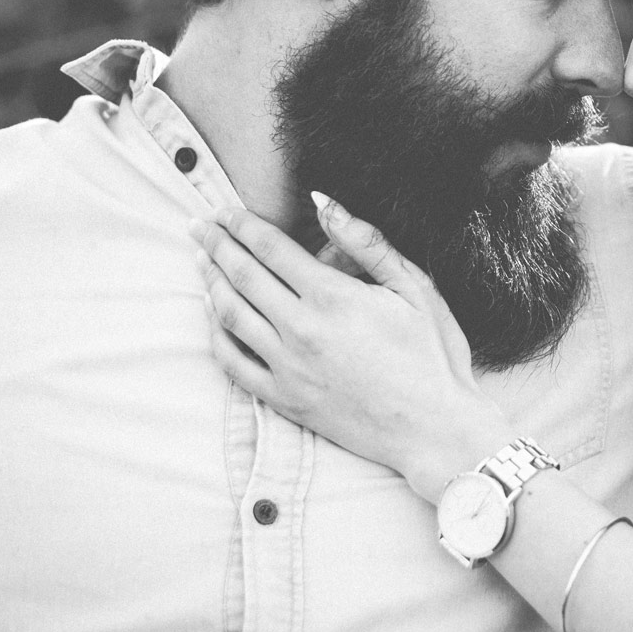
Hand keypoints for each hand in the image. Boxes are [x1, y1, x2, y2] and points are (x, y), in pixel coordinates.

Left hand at [190, 194, 515, 501]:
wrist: (434, 429)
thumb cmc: (433, 355)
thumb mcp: (414, 288)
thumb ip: (367, 242)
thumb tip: (324, 202)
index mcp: (333, 297)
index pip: (271, 248)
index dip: (242, 223)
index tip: (224, 209)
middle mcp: (302, 330)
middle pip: (242, 275)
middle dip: (216, 244)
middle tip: (198, 224)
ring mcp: (288, 367)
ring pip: (231, 315)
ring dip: (210, 282)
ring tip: (200, 260)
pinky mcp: (285, 399)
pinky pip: (234, 363)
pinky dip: (217, 334)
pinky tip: (213, 315)